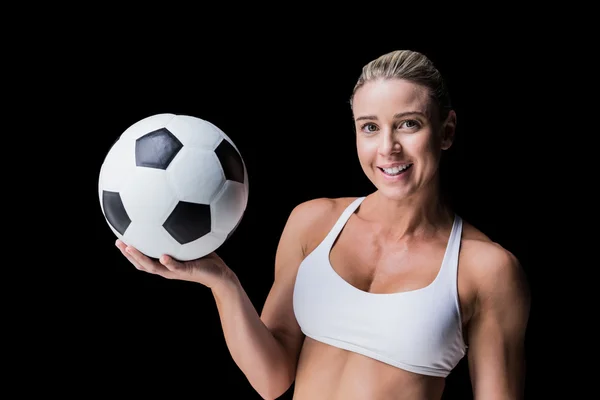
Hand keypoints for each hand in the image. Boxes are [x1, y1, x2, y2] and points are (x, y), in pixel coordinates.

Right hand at [115, 239, 235, 288]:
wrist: (219, 274)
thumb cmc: (204, 257)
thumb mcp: (191, 242)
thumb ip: (182, 231)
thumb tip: (176, 211)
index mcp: (164, 263)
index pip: (142, 258)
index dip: (129, 251)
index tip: (118, 238)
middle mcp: (166, 268)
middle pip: (141, 264)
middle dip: (128, 254)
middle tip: (118, 241)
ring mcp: (175, 271)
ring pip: (153, 267)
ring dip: (140, 258)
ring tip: (130, 248)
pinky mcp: (188, 271)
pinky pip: (176, 267)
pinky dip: (169, 263)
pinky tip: (163, 256)